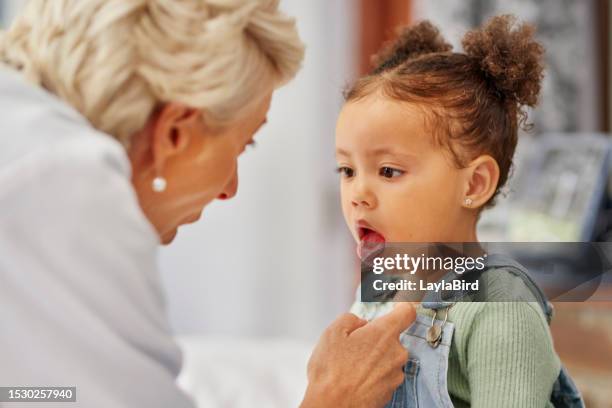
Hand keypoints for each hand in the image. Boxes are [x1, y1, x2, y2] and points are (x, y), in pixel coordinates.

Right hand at [300, 303, 415, 407]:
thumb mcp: (332, 332)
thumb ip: (351, 319)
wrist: (334, 407)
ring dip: (374, 358)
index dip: (402, 307)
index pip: (407, 312)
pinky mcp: (391, 391)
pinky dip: (373, 374)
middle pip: (392, 338)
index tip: (396, 307)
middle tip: (354, 346)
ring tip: (351, 366)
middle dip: (376, 339)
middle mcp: (396, 353)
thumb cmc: (331, 370)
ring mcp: (395, 374)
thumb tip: (361, 323)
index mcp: (384, 333)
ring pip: (388, 358)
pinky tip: (356, 379)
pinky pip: (384, 375)